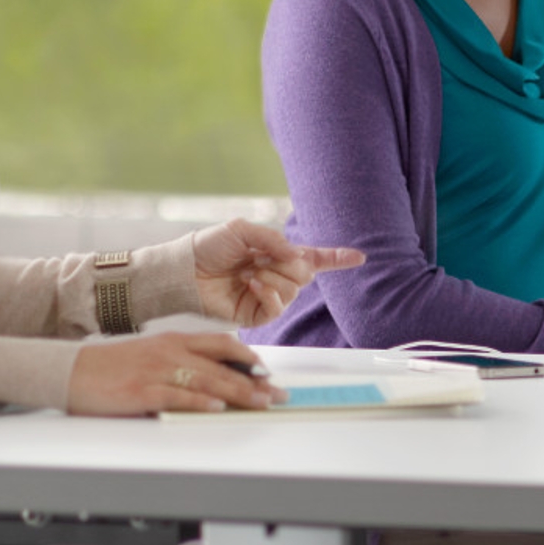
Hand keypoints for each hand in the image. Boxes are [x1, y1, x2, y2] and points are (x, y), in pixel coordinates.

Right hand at [68, 331, 283, 415]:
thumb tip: (213, 386)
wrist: (70, 371)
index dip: (249, 357)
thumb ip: (180, 365)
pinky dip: (200, 402)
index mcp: (173, 341)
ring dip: (239, 393)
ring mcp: (156, 371)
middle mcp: (169, 352)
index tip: (269, 372)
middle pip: (222, 366)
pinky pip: (178, 396)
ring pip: (207, 381)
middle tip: (278, 394)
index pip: (221, 344)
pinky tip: (218, 408)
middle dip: (255, 381)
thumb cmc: (110, 368)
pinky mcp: (142, 391)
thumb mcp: (150, 357)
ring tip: (261, 402)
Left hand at [190, 219, 362, 326]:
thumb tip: (297, 256)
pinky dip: (268, 292)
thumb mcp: (242, 230)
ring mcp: (268, 296)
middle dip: (287, 264)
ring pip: (293, 289)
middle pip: (305, 274)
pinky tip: (251, 285)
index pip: (313, 258)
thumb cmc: (207, 247)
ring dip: (272, 277)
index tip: (359, 257)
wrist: (184, 271)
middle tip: (260, 260)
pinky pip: (278, 306)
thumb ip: (273, 240)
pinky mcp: (257, 314)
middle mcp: (275, 276)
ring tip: (248, 274)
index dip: (336, 258)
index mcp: (275, 255)